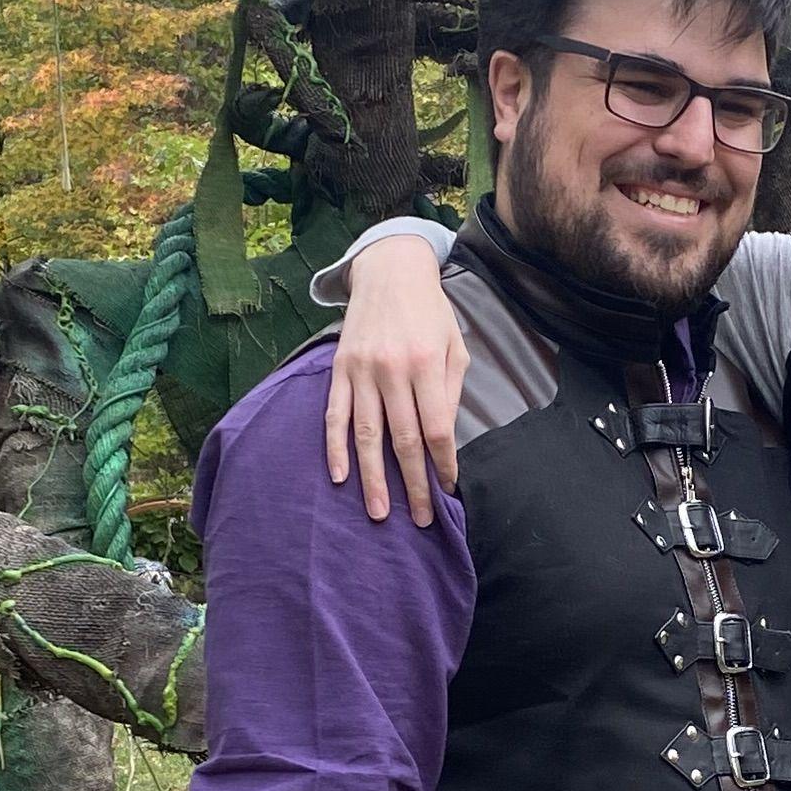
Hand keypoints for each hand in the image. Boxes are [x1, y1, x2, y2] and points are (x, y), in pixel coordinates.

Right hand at [326, 239, 468, 527]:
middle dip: (411, 483)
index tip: (447, 489)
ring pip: (365, 434)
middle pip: (402, 439)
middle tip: (419, 518)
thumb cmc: (430, 312)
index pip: (436, 428)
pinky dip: (335, 447)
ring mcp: (362, 370)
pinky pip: (334, 414)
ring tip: (378, 512)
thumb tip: (442, 440)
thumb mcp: (455, 345)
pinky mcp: (339, 368)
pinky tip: (339, 475)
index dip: (442, 464)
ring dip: (371, 477)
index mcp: (427, 363)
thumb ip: (450, 391)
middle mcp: (392, 369)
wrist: (390, 271)